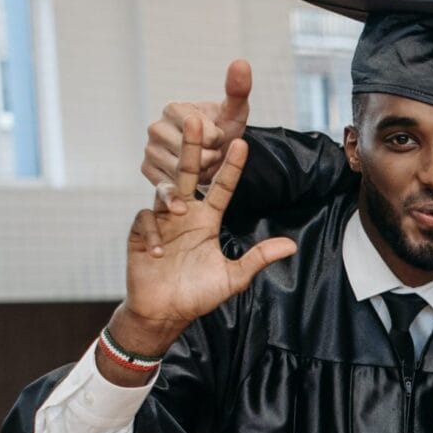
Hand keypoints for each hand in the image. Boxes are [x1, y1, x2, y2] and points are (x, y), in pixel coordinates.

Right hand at [116, 113, 295, 365]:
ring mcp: (162, 221)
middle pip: (187, 173)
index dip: (231, 167)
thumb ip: (258, 258)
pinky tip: (158, 253)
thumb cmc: (198, 295)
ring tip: (179, 209)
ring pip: (163, 191)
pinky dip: (153, 232)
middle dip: (191, 147)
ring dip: (171, 196)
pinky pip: (146, 220)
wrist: (165, 313)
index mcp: (207, 220)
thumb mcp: (233, 277)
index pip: (221, 187)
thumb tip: (291, 245)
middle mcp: (184, 214)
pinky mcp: (140, 233)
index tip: (241, 143)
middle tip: (195, 118)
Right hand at [141, 58, 252, 194]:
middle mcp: (156, 126)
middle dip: (210, 158)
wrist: (212, 157)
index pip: (204, 132)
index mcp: (174, 108)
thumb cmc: (222, 131)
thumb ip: (238, 90)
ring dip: (200, 174)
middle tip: (211, 153)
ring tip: (201, 165)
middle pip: (191, 154)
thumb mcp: (234, 113)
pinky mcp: (147, 171)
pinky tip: (187, 193)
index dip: (218, 140)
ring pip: (181, 171)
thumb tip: (242, 62)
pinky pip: (166, 185)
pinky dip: (180, 192)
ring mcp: (150, 149)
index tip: (217, 136)